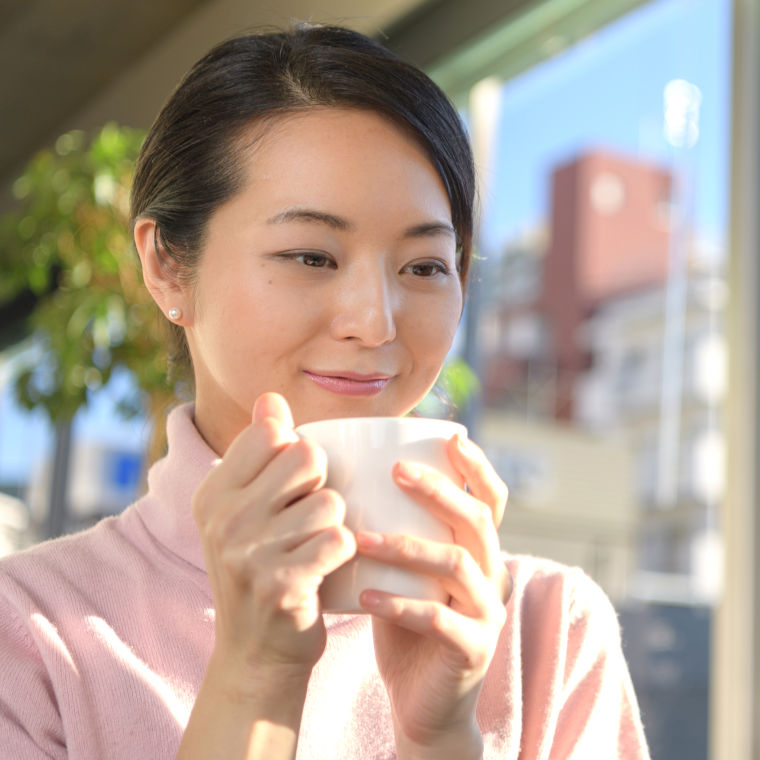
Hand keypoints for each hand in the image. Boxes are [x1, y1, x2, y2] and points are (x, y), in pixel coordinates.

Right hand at [191, 393, 355, 681]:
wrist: (256, 653)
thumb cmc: (261, 568)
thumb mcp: (247, 508)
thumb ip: (260, 449)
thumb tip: (271, 398)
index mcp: (214, 492)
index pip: (272, 434)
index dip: (296, 454)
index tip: (288, 489)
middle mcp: (224, 518)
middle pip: (307, 457)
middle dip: (321, 484)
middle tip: (306, 517)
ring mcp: (248, 553)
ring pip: (330, 500)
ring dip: (334, 524)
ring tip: (313, 548)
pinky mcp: (280, 584)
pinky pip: (339, 539)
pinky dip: (343, 552)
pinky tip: (325, 569)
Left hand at [355, 433, 510, 757]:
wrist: (422, 702)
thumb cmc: (406, 624)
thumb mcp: (405, 572)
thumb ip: (394, 532)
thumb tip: (346, 481)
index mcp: (478, 552)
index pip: (491, 500)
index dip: (477, 467)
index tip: (451, 437)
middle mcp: (491, 575)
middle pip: (477, 520)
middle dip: (440, 490)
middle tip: (397, 471)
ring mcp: (486, 613)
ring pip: (457, 564)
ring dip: (407, 546)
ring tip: (362, 538)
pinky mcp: (473, 649)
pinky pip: (438, 620)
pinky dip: (400, 605)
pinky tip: (365, 599)